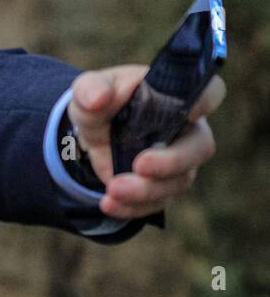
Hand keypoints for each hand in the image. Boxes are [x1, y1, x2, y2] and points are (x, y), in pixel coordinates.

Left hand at [68, 65, 224, 218]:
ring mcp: (178, 160)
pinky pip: (157, 202)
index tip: (188, 113)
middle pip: (199, 148)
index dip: (206, 101)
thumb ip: (90, 89)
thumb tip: (98, 97)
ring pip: (178, 181)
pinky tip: (110, 204)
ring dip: (146, 189)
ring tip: (113, 189)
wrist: (88, 135)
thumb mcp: (87, 92)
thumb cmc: (99, 102)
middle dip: (172, 161)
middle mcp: (186, 130)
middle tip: (140, 165)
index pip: (209, 92)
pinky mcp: (163, 186)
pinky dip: (132, 206)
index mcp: (175, 96)